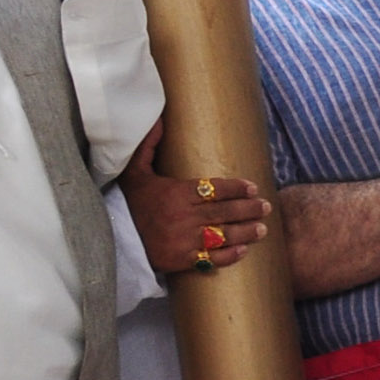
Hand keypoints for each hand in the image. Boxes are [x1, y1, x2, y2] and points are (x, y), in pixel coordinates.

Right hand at [120, 118, 271, 275]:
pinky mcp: (180, 260)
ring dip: (246, 232)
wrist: (112, 237)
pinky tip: (243, 250)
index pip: (213, 189)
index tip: (253, 188)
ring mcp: (182, 240)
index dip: (236, 188)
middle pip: (223, 212)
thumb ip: (147, 146)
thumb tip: (158, 119)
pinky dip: (229, 255)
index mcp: (174, 194)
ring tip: (263, 228)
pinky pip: (210, 259)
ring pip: (222, 235)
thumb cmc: (130, 202)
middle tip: (266, 207)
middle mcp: (181, 217)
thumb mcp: (135, 172)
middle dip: (249, 209)